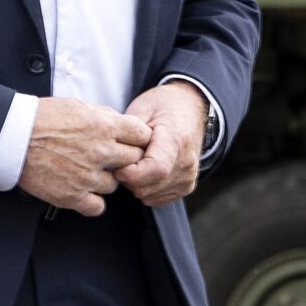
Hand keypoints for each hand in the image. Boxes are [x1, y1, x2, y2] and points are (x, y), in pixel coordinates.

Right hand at [19, 99, 148, 216]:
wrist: (12, 137)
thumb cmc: (40, 119)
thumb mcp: (77, 106)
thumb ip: (103, 116)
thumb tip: (120, 123)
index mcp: (104, 126)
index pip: (142, 135)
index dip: (138, 140)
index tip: (131, 143)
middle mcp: (101, 151)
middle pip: (134, 161)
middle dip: (125, 159)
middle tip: (111, 159)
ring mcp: (88, 176)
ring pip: (115, 185)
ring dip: (105, 180)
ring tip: (88, 172)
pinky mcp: (73, 196)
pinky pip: (98, 207)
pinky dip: (92, 202)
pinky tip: (83, 191)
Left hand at [118, 80, 209, 205]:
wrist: (190, 108)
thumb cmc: (164, 106)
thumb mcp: (142, 108)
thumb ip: (129, 134)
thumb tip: (115, 156)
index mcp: (176, 141)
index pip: (155, 169)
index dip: (130, 173)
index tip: (118, 164)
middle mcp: (186, 163)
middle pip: (147, 187)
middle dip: (128, 178)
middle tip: (124, 160)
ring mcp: (188, 177)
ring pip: (148, 196)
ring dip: (135, 183)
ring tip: (136, 162)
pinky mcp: (186, 187)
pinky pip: (155, 199)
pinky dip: (145, 188)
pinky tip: (145, 170)